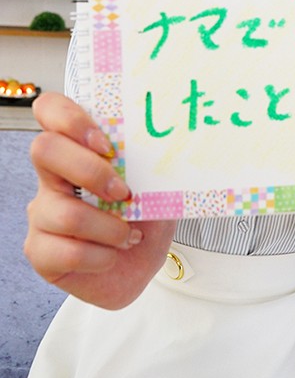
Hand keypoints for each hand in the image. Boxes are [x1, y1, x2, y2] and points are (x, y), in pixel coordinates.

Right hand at [25, 92, 175, 308]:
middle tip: (124, 192)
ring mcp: (42, 214)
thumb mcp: (157, 185)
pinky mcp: (41, 252)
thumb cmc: (144, 219)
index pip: (50, 111)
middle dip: (91, 170)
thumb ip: (153, 162)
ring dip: (110, 228)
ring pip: (64, 213)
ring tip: (129, 235)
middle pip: (44, 149)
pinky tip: (113, 255)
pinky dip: (101, 257)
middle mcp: (52, 177)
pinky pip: (67, 252)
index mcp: (77, 149)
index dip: (70, 118)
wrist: (139, 266)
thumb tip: (172, 144)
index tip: (106, 144)